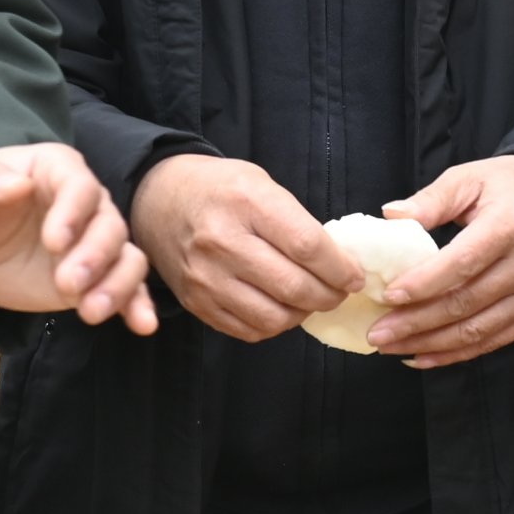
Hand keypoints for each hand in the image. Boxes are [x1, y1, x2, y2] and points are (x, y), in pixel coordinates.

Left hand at [0, 141, 157, 332]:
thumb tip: (15, 186)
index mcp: (56, 170)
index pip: (79, 185)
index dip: (73, 213)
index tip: (53, 242)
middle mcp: (85, 203)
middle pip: (109, 225)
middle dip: (94, 257)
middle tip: (67, 285)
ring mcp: (94, 242)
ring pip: (126, 257)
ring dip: (116, 285)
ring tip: (91, 312)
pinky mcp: (95, 278)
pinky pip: (128, 287)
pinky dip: (138, 305)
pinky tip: (142, 324)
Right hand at [128, 154, 358, 343]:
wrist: (158, 200)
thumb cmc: (219, 188)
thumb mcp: (260, 183)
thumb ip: (297, 222)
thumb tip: (340, 263)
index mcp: (246, 201)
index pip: (307, 246)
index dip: (340, 268)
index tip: (354, 275)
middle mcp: (222, 241)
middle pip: (294, 286)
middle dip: (329, 296)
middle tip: (339, 292)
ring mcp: (205, 277)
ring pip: (274, 317)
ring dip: (303, 314)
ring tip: (309, 300)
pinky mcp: (196, 302)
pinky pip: (248, 330)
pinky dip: (274, 325)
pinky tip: (280, 308)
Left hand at [370, 156, 513, 367]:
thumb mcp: (471, 177)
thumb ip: (432, 200)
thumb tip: (391, 215)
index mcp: (510, 224)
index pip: (463, 263)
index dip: (424, 284)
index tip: (389, 297)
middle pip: (466, 302)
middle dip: (417, 323)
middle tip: (378, 333)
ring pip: (478, 329)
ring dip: (431, 344)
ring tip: (393, 347)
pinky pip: (495, 340)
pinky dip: (457, 353)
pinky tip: (424, 355)